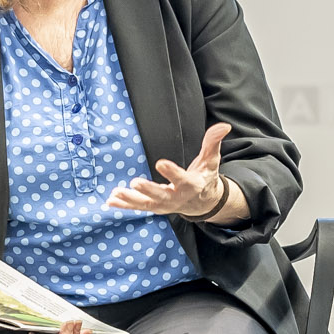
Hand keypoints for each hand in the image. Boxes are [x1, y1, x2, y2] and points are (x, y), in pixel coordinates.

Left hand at [106, 122, 243, 224]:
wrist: (204, 203)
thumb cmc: (205, 178)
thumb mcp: (211, 161)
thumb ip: (213, 143)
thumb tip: (223, 126)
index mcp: (192, 185)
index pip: (182, 179)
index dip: (172, 172)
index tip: (160, 163)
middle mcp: (177, 198)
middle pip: (162, 195)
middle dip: (148, 190)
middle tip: (135, 183)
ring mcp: (165, 205)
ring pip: (147, 204)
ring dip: (131, 200)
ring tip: (116, 193)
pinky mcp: (156, 207)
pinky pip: (139, 207)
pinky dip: (125, 205)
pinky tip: (110, 200)